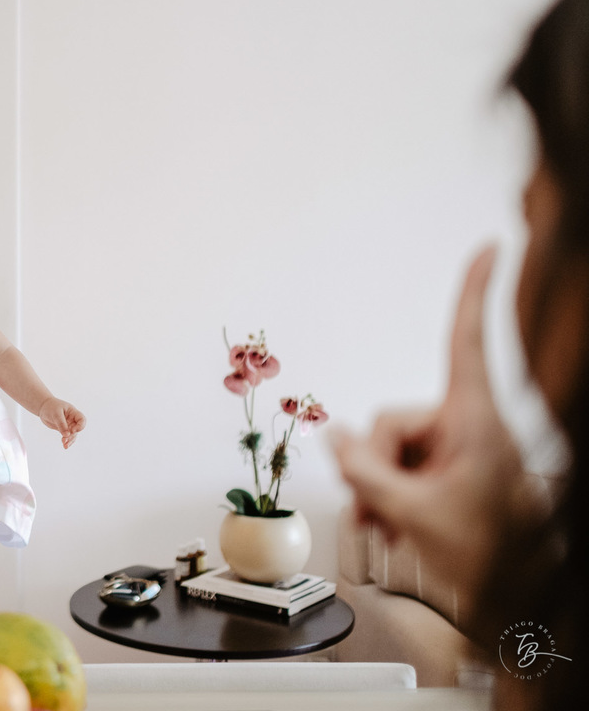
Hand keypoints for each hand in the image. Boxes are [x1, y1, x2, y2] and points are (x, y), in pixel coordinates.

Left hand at [39, 397, 85, 447]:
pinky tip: (65, 446)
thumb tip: (67, 435)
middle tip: (64, 440)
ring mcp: (68, 424)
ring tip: (64, 445)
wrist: (43, 407)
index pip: (82, 419)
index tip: (72, 430)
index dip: (80, 426)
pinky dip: (66, 441)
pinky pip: (67, 436)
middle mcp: (72, 419)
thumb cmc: (50, 407)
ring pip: (72, 434)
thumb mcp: (56, 414)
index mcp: (73, 412)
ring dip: (69, 440)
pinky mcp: (63, 429)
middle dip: (72, 436)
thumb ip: (61, 424)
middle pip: (77, 429)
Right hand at [331, 246, 532, 600]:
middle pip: (392, 420)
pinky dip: (387, 495)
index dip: (476, 291)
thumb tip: (333, 438)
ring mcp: (458, 452)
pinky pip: (399, 467)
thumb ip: (365, 471)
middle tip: (378, 508)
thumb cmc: (491, 557)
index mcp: (476, 421)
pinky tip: (389, 523)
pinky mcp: (449, 472)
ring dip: (378, 487)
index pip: (470, 342)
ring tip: (388, 525)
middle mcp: (467, 428)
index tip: (491, 246)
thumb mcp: (417, 512)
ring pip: (390, 449)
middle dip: (373, 464)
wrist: (517, 603)